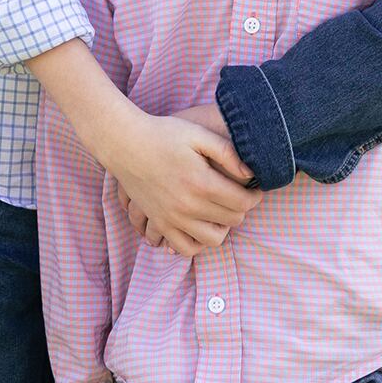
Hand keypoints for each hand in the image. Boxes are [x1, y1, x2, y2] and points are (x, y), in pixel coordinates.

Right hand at [105, 108, 260, 258]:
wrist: (126, 144)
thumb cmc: (164, 134)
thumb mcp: (198, 134)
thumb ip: (228, 152)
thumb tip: (250, 174)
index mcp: (201, 182)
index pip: (242, 203)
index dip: (255, 196)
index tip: (255, 188)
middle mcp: (188, 206)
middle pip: (232, 220)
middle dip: (241, 208)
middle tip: (239, 194)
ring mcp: (172, 218)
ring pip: (212, 239)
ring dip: (222, 227)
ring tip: (221, 211)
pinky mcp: (159, 223)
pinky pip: (184, 248)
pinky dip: (196, 242)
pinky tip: (200, 225)